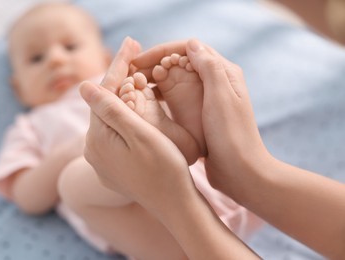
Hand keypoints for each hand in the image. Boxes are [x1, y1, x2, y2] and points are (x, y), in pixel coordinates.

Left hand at [80, 38, 196, 212]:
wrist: (174, 204)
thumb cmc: (163, 168)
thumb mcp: (139, 135)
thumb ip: (110, 109)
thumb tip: (82, 85)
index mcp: (98, 139)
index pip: (104, 93)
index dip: (118, 67)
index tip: (131, 43)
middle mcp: (93, 149)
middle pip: (104, 103)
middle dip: (118, 76)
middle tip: (132, 49)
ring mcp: (102, 158)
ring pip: (110, 116)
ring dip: (121, 93)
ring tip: (133, 70)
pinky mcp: (113, 164)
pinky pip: (115, 131)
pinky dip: (124, 113)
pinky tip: (133, 102)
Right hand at [133, 39, 269, 195]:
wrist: (240, 170)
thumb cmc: (232, 135)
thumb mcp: (222, 97)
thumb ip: (209, 67)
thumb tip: (191, 43)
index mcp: (223, 73)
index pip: (189, 49)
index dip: (161, 51)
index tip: (138, 60)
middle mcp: (213, 81)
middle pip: (179, 62)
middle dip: (154, 63)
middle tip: (130, 72)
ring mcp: (204, 97)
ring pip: (174, 78)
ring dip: (154, 77)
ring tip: (133, 84)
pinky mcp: (196, 112)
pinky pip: (174, 95)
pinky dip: (159, 93)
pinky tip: (144, 98)